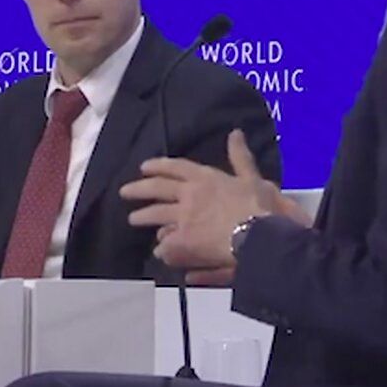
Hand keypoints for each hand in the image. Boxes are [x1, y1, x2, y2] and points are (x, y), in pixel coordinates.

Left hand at [120, 129, 271, 269]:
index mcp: (205, 178)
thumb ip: (240, 157)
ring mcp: (183, 220)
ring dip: (143, 217)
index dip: (158, 166)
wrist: (260, 236)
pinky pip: (166, 247)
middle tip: (125, 192)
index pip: (175, 167)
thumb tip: (235, 133)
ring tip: (133, 220)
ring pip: (156, 216)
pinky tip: (161, 253)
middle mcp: (189, 196)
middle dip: (138, 189)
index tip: (144, 167)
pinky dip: (164, 250)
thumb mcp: (253, 177)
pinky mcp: (182, 243)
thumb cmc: (261, 206)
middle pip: (157, 189)